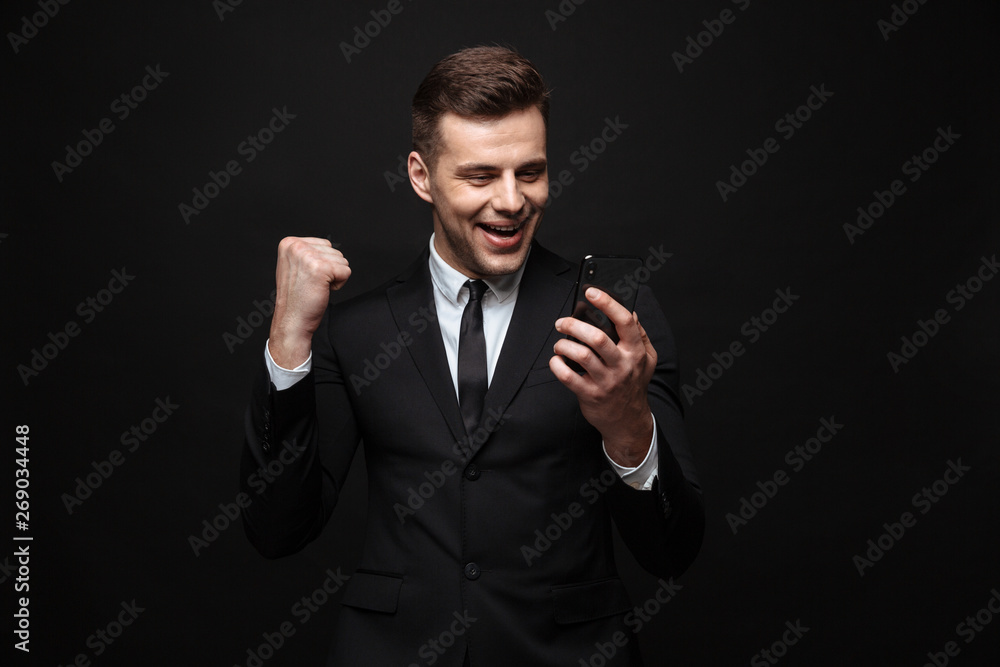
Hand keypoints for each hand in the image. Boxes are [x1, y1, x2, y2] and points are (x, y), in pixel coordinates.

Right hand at [268, 236, 350, 367]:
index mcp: (289, 243)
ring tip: (316, 287)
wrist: (292, 320)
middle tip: (312, 284)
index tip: (306, 277)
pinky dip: (339, 284)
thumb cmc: (296, 298)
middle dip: (330, 270)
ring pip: (342, 261)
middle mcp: (297, 247)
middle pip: (335, 251)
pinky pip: (346, 272)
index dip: (322, 263)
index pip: (324, 245)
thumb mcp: (294, 266)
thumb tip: (328, 246)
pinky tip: (323, 291)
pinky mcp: (321, 269)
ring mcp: (308, 256)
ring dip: (334, 277)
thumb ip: (307, 252)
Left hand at [549, 287, 655, 466]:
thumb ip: (640, 335)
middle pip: (597, 338)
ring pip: (581, 355)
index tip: (591, 292)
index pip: (624, 322)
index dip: (607, 303)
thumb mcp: (647, 360)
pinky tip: (556, 360)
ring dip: (564, 345)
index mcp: (636, 352)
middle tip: (562, 322)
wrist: (628, 421)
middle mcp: (622, 365)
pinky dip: (557, 365)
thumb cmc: (633, 385)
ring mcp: (606, 381)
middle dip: (574, 325)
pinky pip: (568, 377)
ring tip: (560, 343)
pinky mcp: (590, 395)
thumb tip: (632, 311)